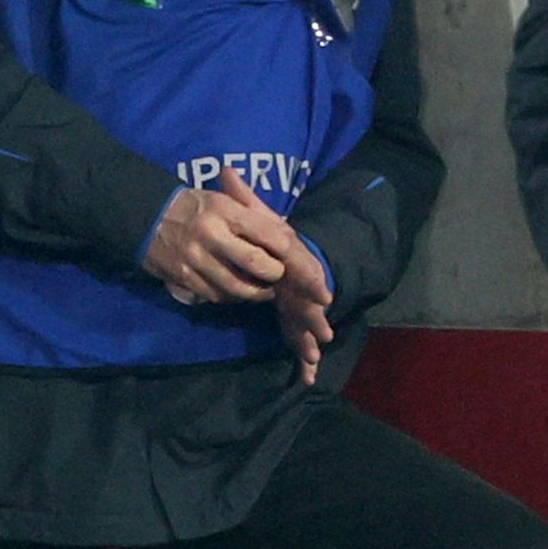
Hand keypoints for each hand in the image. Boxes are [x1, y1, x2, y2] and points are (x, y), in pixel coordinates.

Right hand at [143, 169, 294, 303]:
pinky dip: (230, 297)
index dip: (287, 250)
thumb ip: (253, 216)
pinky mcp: (183, 276)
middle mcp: (210, 233)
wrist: (144, 216)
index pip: (269, 233)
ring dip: (255, 292)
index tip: (291, 256)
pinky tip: (235, 291)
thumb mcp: (222, 200)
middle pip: (255, 263)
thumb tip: (287, 238)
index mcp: (224, 209)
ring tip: (262, 289)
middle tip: (276, 274)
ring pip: (237, 286)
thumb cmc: (193, 207)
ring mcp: (194, 258)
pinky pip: (215, 295)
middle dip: (273, 273)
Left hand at [221, 172, 334, 383]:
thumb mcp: (260, 217)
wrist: (292, 257)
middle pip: (310, 304)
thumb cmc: (274, 239)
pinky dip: (304, 360)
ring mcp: (300, 305)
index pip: (306, 271)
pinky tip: (307, 378)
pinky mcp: (295, 320)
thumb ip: (243, 197)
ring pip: (307, 325)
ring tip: (312, 358)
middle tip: (321, 335)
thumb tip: (225, 170)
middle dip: (316, 320)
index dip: (314, 283)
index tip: (323, 297)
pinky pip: (299, 340)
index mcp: (295, 261)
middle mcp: (301, 285)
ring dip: (310, 341)